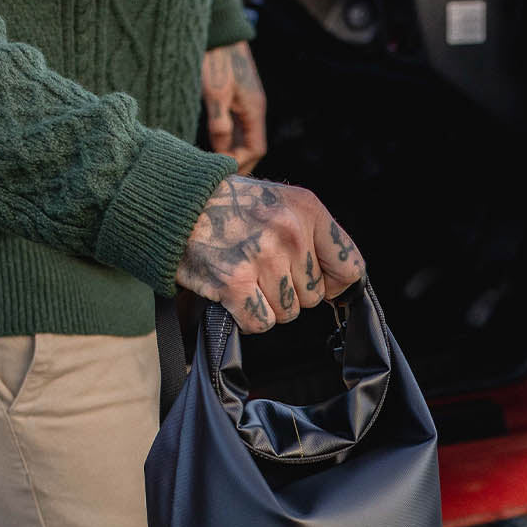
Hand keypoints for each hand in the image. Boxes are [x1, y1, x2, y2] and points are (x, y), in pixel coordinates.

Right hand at [176, 176, 365, 332]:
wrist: (177, 205)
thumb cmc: (233, 209)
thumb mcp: (281, 203)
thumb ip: (315, 238)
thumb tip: (341, 288)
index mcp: (307, 208)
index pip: (349, 266)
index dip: (335, 283)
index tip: (322, 285)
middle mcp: (289, 231)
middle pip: (313, 297)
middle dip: (290, 292)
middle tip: (262, 268)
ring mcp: (263, 258)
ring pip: (287, 313)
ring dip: (267, 304)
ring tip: (246, 276)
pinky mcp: (235, 283)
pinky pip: (261, 323)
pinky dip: (247, 317)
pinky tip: (234, 294)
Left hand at [201, 41, 266, 174]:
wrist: (219, 31)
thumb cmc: (216, 60)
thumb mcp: (215, 93)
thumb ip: (220, 124)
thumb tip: (221, 152)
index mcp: (255, 110)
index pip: (256, 149)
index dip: (241, 162)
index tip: (223, 169)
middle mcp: (255, 109)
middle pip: (253, 147)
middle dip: (239, 162)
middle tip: (220, 174)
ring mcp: (248, 104)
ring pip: (245, 138)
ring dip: (234, 152)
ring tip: (216, 163)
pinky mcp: (239, 99)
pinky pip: (239, 127)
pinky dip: (230, 140)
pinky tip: (216, 144)